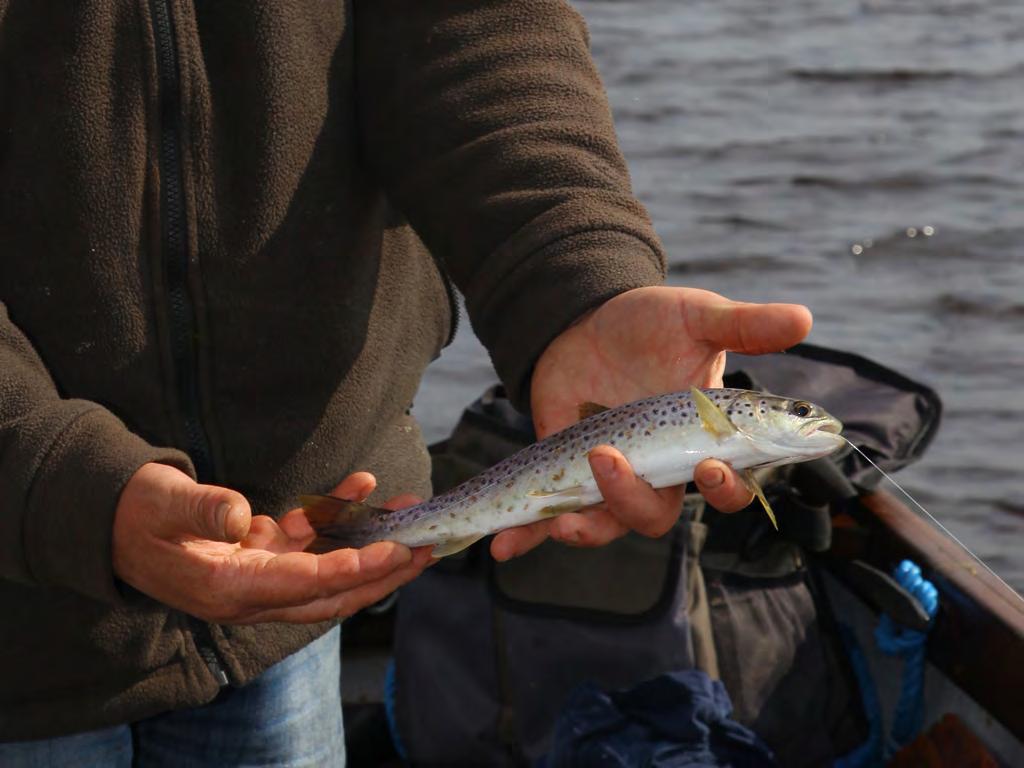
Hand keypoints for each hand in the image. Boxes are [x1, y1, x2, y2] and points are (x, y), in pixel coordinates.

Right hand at [112, 463, 431, 622]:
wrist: (107, 518)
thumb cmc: (133, 512)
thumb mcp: (161, 504)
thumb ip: (202, 510)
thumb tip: (241, 519)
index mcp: (229, 589)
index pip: (306, 585)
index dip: (353, 569)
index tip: (394, 552)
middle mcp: (251, 591)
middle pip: (330, 593)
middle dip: (381, 574)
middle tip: (427, 551)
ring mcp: (257, 574)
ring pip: (327, 569)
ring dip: (368, 545)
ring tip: (409, 517)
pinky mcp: (259, 553)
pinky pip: (307, 540)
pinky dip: (335, 517)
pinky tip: (361, 484)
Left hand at [491, 286, 812, 559]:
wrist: (587, 317)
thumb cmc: (654, 322)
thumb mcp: (698, 317)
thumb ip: (746, 326)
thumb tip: (806, 317)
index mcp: (699, 442)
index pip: (725, 486)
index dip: (725, 490)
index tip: (710, 468)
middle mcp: (657, 469)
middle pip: (657, 514)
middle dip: (635, 503)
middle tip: (608, 463)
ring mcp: (609, 475)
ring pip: (606, 523)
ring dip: (585, 530)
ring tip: (561, 522)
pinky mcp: (564, 472)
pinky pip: (547, 513)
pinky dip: (526, 534)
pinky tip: (502, 548)